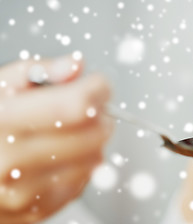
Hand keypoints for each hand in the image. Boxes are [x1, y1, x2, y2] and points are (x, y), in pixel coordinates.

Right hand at [0, 56, 112, 223]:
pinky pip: (83, 181)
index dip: (97, 90)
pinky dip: (81, 164)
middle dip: (100, 114)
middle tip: (90, 107)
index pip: (73, 106)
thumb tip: (75, 65)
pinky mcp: (36, 211)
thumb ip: (37, 71)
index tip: (99, 84)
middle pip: (92, 134)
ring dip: (94, 140)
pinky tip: (62, 154)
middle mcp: (8, 163)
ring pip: (94, 158)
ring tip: (74, 130)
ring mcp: (23, 193)